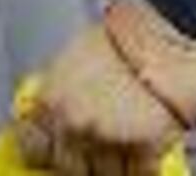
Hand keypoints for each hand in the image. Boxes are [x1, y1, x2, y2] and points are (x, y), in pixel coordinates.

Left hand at [20, 0, 195, 175]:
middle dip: (80, 160)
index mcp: (52, 102)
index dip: (45, 151)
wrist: (163, 33)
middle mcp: (76, 124)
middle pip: (69, 167)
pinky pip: (140, 174)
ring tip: (122, 147)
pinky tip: (144, 156)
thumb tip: (56, 115)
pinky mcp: (147, 149)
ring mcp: (110, 140)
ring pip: (104, 175)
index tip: (51, 151)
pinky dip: (142, 169)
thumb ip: (60, 93)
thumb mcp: (71, 60)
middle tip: (93, 149)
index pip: (33, 147)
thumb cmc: (123, 37)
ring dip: (112, 165)